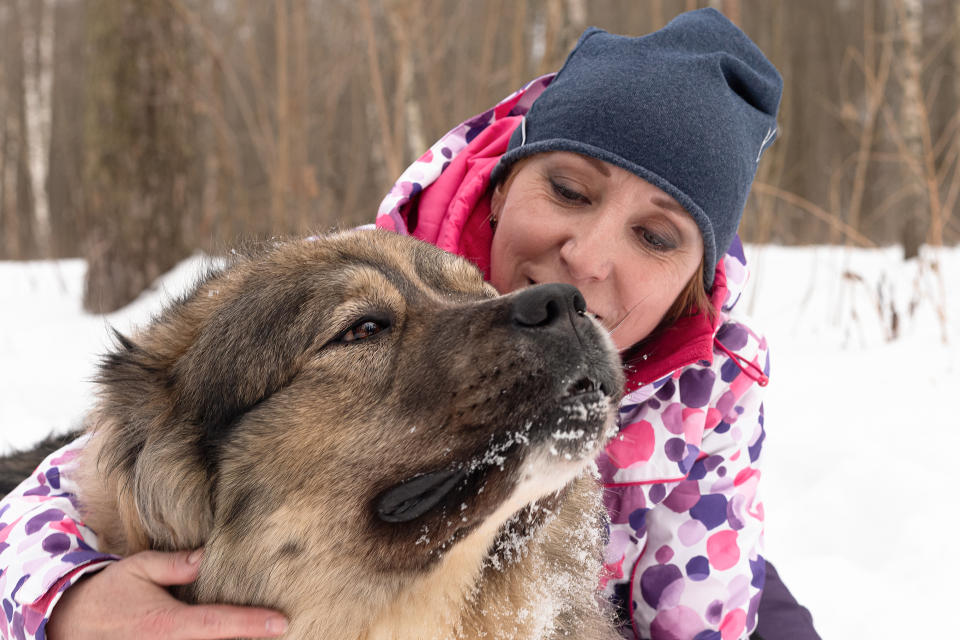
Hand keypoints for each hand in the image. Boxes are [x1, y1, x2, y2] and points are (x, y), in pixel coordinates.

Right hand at [46, 549, 288, 639]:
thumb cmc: (109, 593)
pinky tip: (232, 638)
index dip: (251, 624)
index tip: (281, 622)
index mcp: (166, 624)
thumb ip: (177, 564)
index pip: (218, 624)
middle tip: (282, 630)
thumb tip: (208, 556)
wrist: (69, 624)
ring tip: (264, 635)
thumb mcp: (140, 569)